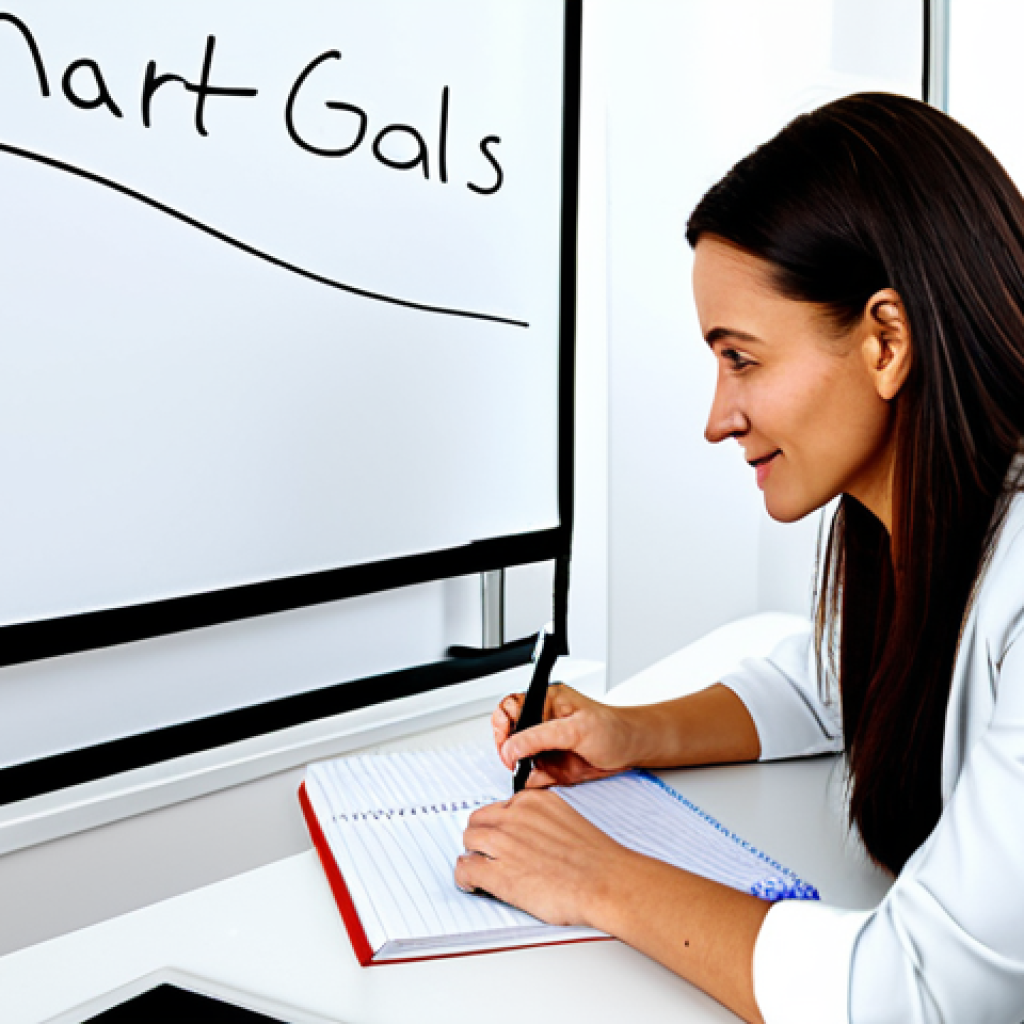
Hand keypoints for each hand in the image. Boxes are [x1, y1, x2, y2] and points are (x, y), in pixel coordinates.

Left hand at [456, 789, 630, 927]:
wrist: (605, 882)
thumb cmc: (595, 858)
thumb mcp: (566, 820)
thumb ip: (542, 821)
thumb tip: (529, 835)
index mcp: (533, 801)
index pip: (499, 807)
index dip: (496, 826)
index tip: (498, 837)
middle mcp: (515, 816)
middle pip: (479, 821)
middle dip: (480, 838)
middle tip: (486, 854)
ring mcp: (504, 843)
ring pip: (469, 841)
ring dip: (472, 855)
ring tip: (477, 868)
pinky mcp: (498, 872)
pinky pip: (465, 869)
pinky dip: (464, 877)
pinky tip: (472, 883)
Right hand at [491, 683, 638, 786]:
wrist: (633, 750)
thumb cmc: (614, 728)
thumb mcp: (576, 729)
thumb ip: (540, 737)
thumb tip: (512, 747)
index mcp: (545, 701)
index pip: (509, 707)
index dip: (502, 724)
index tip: (505, 741)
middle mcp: (542, 722)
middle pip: (508, 734)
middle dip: (507, 749)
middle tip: (514, 761)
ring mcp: (546, 745)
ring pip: (517, 758)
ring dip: (520, 768)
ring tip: (530, 771)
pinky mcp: (552, 765)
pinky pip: (532, 775)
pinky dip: (533, 781)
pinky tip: (541, 779)